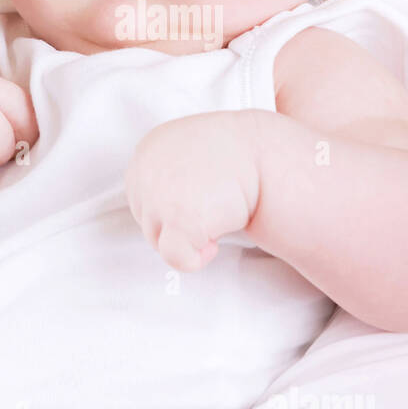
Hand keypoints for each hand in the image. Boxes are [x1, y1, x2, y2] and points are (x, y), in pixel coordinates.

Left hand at [125, 111, 261, 271]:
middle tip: (211, 209)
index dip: (171, 207)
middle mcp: (145, 170)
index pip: (141, 195)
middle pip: (146, 219)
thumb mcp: (188, 149)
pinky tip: (215, 243)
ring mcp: (158, 195)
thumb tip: (157, 204)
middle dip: (176, 224)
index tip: (199, 200)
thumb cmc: (236, 157)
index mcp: (148, 150)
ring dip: (188, 238)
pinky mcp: (178, 219)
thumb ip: (166, 169)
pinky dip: (194, 259)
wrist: (267, 155)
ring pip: (158, 240)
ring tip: (216, 218)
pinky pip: (175, 257)